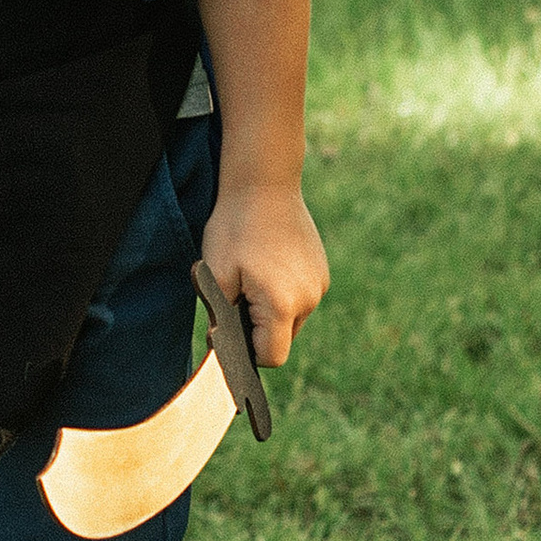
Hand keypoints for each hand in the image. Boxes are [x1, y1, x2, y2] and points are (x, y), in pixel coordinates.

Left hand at [198, 180, 327, 368]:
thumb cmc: (235, 228)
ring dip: (273, 309)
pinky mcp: (322, 271)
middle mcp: (309, 299)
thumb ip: (223, 317)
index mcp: (282, 305)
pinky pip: (302, 296)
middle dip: (260, 327)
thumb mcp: (217, 274)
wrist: (264, 183)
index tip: (234, 324)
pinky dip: (286, 291)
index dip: (250, 350)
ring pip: (293, 318)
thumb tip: (226, 346)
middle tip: (240, 292)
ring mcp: (320, 284)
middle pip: (283, 339)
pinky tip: (270, 263)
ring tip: (255, 273)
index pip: (272, 356)